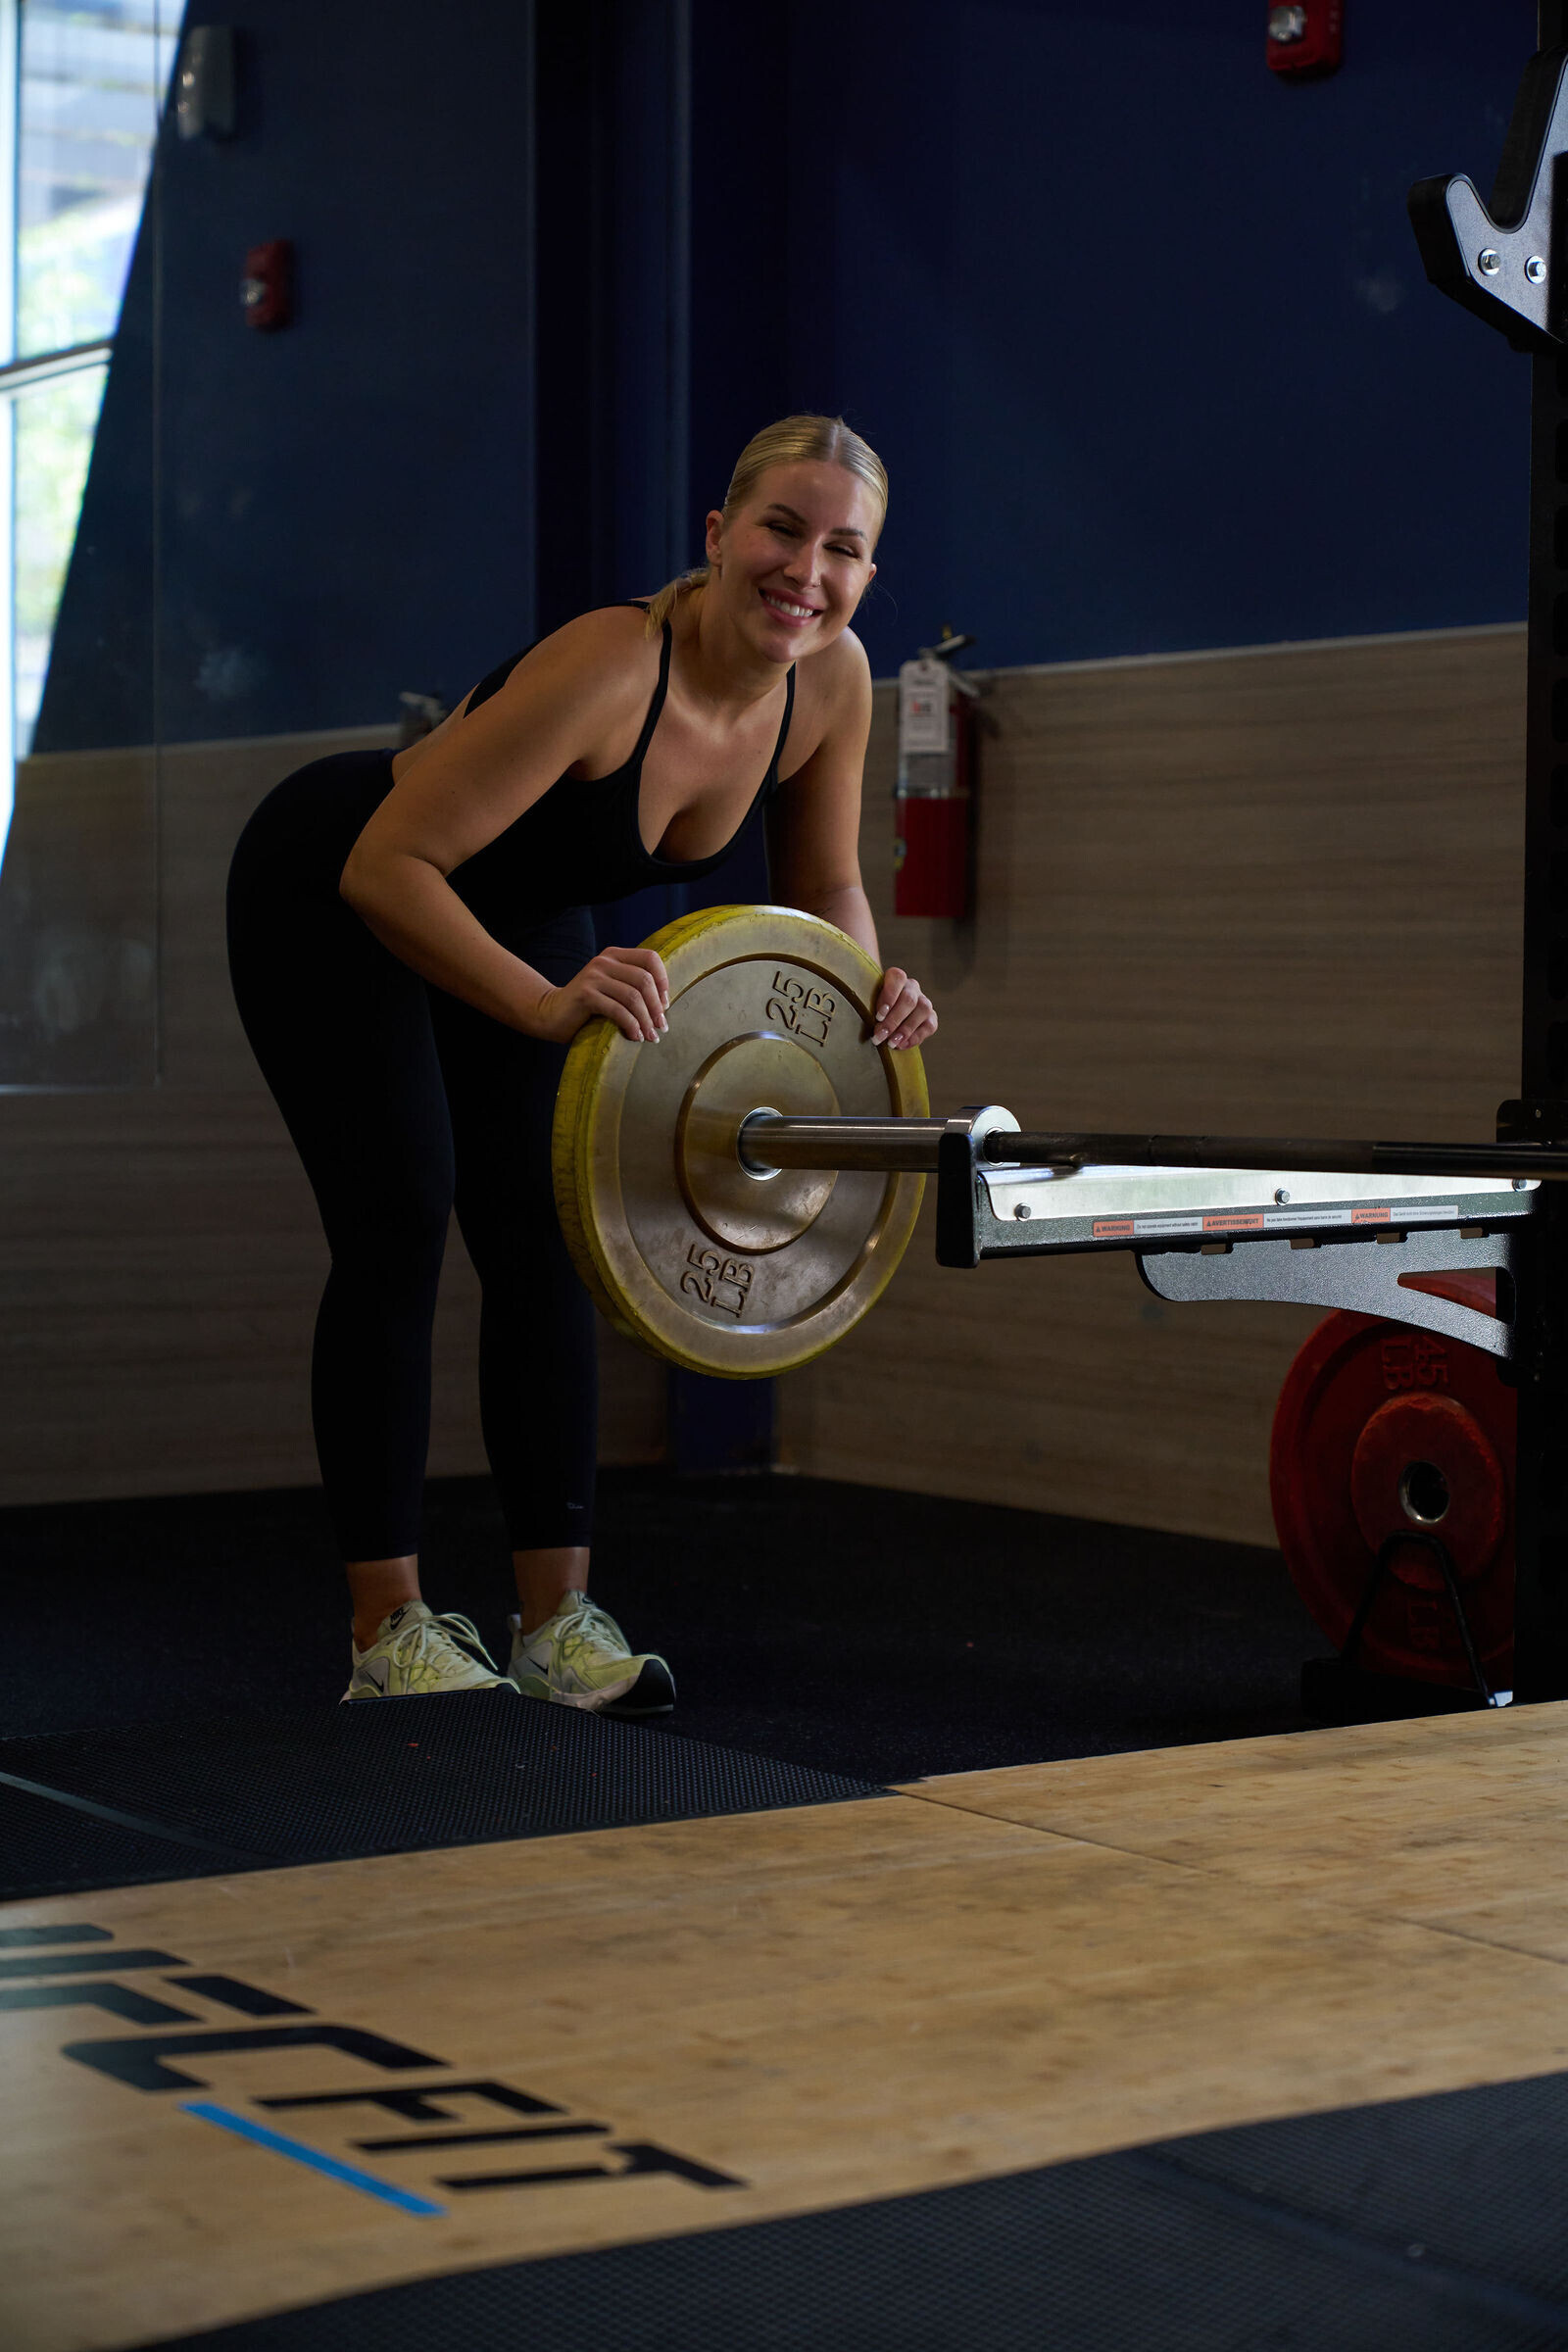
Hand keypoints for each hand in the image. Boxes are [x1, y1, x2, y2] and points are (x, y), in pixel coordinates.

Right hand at [531, 945, 669, 1043]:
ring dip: (646, 1020)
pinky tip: (635, 1037)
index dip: (663, 981)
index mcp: (614, 955)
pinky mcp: (585, 995)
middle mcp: (604, 961)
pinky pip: (618, 1010)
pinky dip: (631, 1026)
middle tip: (662, 1027)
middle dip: (656, 1007)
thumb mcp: (612, 990)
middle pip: (644, 980)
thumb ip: (632, 987)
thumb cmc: (588, 1007)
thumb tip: (665, 1005)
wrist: (551, 1014)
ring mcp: (594, 976)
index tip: (664, 1005)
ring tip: (651, 1037)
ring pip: (633, 997)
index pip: (650, 958)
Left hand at [870, 967, 936, 1050]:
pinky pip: (929, 1026)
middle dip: (893, 1021)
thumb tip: (870, 1024)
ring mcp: (924, 1001)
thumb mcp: (869, 1002)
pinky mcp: (931, 1017)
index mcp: (896, 978)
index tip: (878, 1016)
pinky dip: (915, 1037)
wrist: (886, 1016)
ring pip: (922, 1010)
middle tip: (880, 1036)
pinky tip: (902, 1045)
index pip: (897, 978)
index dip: (889, 997)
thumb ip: (870, 1007)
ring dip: (906, 1030)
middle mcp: (912, 987)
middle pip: (909, 1000)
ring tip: (891, 1043)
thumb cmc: (873, 1008)